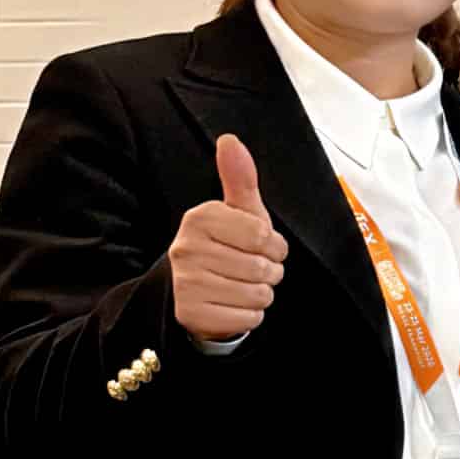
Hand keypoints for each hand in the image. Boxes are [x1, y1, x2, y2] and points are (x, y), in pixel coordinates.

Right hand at [166, 133, 287, 339]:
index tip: (261, 247)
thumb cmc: (226, 248)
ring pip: (257, 295)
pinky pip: (248, 318)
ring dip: (261, 294)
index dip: (274, 246)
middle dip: (269, 272)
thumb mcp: (237, 213)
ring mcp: (185, 283)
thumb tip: (230, 140)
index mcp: (199, 219)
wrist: (194, 292)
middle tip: (252, 270)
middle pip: (262, 268)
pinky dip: (249, 316)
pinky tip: (233, 305)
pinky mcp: (190, 314)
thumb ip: (239, 179)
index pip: (263, 236)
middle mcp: (185, 248)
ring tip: (242, 286)